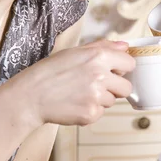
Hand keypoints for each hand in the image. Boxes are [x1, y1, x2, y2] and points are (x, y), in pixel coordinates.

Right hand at [8, 39, 135, 126]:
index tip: (113, 71)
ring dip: (101, 99)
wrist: (30, 95)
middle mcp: (101, 76)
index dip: (121, 68)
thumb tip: (125, 46)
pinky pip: (101, 113)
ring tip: (80, 94)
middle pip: (126, 87)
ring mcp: (97, 96)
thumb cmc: (50, 71)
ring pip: (113, 101)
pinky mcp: (91, 114)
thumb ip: (103, 47)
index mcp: (99, 56)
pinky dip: (91, 110)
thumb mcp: (75, 52)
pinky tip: (75, 103)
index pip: (130, 64)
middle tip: (97, 86)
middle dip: (116, 88)